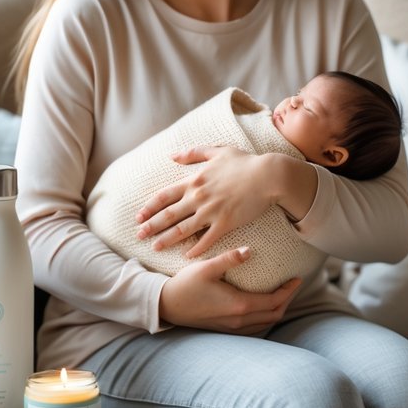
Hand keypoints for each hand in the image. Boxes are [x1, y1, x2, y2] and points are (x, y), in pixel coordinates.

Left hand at [136, 146, 275, 259]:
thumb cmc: (245, 162)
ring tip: (155, 247)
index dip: (149, 207)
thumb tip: (172, 156)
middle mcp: (199, 197)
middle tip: (138, 236)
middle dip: (151, 226)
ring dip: (167, 240)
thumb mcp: (217, 151)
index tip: (139, 216)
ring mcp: (211, 211)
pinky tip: (186, 257)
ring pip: (183, 229)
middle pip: (169, 215)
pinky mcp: (226, 223)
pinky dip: (196, 249)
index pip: (165, 196)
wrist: (269, 175)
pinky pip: (207, 239)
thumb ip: (193, 153)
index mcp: (194, 181)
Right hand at [158, 246, 301, 334]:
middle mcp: (239, 320)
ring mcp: (232, 327)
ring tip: (281, 294)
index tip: (297, 278)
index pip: (274, 300)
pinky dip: (264, 318)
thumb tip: (250, 250)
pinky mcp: (225, 329)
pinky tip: (261, 307)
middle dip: (287, 300)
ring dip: (277, 310)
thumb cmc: (185, 285)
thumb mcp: (206, 267)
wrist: (166, 306)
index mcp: (239, 305)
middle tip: (292, 285)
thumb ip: (229, 259)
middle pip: (274, 314)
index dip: (289, 290)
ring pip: (265, 323)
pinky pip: (254, 328)